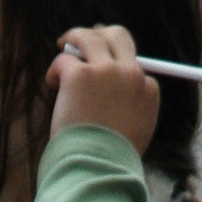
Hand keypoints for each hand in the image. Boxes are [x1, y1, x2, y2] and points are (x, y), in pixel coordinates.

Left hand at [48, 24, 160, 154]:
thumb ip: (131, 109)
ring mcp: (106, 71)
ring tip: (63, 45)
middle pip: (118, 36)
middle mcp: (131, 75)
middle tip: (83, 41)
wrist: (97, 167)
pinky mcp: (80, 74)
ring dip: (75, 37)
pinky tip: (52, 84)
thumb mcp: (134, 133)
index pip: (135, 64)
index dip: (116, 64)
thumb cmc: (111, 158)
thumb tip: (114, 94)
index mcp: (148, 91)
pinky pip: (64, 59)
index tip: (102, 70)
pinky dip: (56, 71)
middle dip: (100, 34)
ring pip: (90, 36)